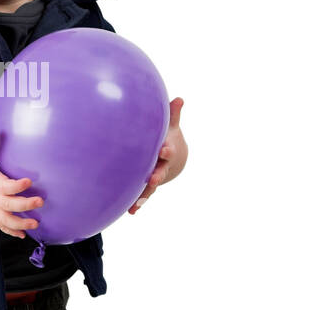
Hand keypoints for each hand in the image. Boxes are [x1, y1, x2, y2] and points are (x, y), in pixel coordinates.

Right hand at [0, 126, 43, 237]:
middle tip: (40, 202)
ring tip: (35, 224)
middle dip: (25, 205)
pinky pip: (0, 226)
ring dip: (20, 224)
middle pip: (8, 205)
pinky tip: (23, 236)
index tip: (29, 181)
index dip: (16, 185)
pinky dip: (11, 232)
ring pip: (5, 220)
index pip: (3, 185)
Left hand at [128, 97, 187, 213]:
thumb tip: (179, 99)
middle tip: (153, 178)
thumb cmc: (167, 135)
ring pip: (150, 186)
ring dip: (145, 193)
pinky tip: (130, 211)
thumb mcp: (170, 125)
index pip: (168, 150)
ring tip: (137, 202)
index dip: (167, 150)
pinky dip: (137, 202)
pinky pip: (142, 194)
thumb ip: (173, 114)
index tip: (164, 149)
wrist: (171, 155)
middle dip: (157, 174)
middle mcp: (162, 165)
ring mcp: (155, 176)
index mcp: (167, 150)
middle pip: (161, 171)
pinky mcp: (146, 185)